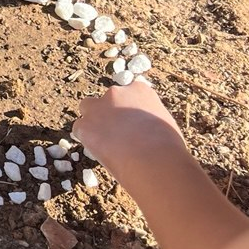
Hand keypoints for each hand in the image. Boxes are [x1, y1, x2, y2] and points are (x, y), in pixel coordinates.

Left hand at [72, 84, 186, 173]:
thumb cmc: (168, 147)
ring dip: (93, 122)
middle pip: (107, 99)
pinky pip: (80, 130)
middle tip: (118, 135)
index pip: (129, 94)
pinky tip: (100, 152)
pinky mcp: (85, 124)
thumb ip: (151, 120)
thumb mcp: (165, 125)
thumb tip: (149, 132)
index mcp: (140, 90)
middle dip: (110, 113)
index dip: (129, 111)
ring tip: (106, 143)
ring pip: (88, 109)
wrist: (154, 159)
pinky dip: (87, 140)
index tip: (133, 125)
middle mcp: (117, 92)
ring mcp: (99, 106)